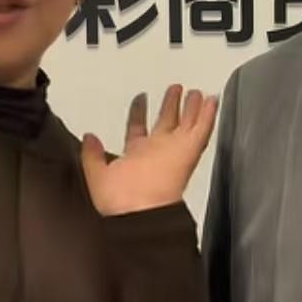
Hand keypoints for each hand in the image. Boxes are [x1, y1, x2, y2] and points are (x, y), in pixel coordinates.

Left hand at [81, 86, 217, 216]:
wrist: (140, 212)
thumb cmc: (119, 201)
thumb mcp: (96, 174)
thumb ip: (92, 154)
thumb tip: (89, 137)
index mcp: (136, 156)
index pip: (139, 128)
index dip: (139, 112)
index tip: (141, 98)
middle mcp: (157, 152)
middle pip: (167, 123)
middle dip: (170, 106)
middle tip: (175, 89)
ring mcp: (175, 150)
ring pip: (187, 124)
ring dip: (191, 107)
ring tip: (195, 92)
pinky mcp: (190, 151)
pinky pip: (202, 128)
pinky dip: (208, 114)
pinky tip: (211, 100)